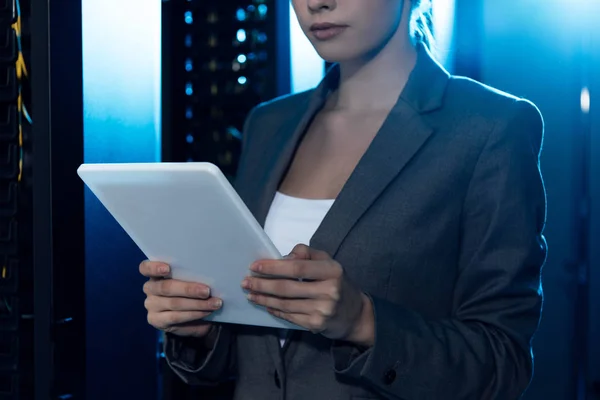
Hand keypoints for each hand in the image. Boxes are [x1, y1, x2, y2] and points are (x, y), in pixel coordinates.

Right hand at [140, 261, 222, 339]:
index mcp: (155, 274)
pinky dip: (194, 314)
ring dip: (197, 304)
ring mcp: (151, 305)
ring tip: (214, 304)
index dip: (154, 267)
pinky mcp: (156, 320)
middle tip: (207, 291)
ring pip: (174, 303)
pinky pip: (176, 317)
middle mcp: (150, 288)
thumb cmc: (190, 291)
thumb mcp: (190, 281)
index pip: (146, 268)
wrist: (190, 316)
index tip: (167, 268)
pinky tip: (206, 312)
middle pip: (165, 287)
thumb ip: (192, 276)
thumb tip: (209, 274)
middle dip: (188, 289)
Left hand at [242, 245, 374, 345]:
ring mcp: (323, 310)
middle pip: (287, 288)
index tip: (255, 266)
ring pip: (285, 304)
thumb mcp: (328, 262)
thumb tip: (282, 257)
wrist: (355, 314)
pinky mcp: (316, 325)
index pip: (297, 267)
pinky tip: (265, 305)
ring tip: (250, 294)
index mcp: (332, 270)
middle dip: (262, 284)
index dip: (273, 267)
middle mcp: (329, 291)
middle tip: (246, 282)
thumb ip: (306, 253)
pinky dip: (274, 310)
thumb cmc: (336, 282)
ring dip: (264, 299)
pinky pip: (289, 316)